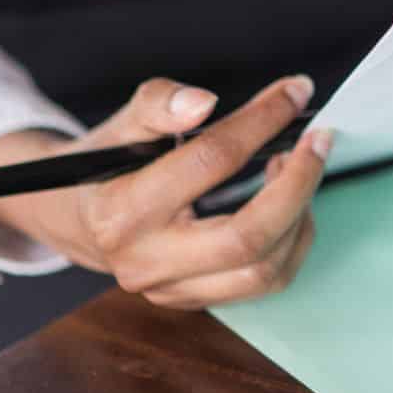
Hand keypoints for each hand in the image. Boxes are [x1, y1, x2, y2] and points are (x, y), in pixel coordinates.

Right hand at [0, 75, 330, 309]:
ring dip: (299, 214)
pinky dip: (292, 240)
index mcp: (122, 211)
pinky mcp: (194, 300)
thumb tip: (203, 102)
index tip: (294, 92)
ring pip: (264, 270)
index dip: (260, 121)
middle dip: (298, 184)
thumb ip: (158, 106)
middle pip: (248, 237)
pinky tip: (289, 203)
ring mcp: (171, 289)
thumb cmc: (105, 165)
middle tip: (318, 141)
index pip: (210, 161)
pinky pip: (264, 282)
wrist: (75, 217)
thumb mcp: (121, 124)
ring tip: (298, 168)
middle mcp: (146, 261)